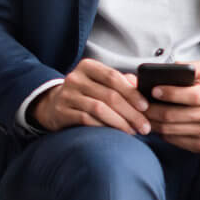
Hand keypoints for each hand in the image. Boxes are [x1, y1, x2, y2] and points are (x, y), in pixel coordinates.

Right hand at [32, 59, 150, 133]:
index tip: (145, 107)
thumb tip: (142, 87)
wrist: (53, 104)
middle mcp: (75, 78)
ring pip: (99, 108)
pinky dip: (104, 127)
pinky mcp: (61, 112)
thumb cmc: (85, 93)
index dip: (131, 92)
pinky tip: (114, 133)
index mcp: (87, 67)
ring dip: (120, 122)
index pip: (113, 77)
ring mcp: (66, 95)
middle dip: (131, 113)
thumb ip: (121, 82)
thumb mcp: (100, 82)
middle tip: (144, 126)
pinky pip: (86, 120)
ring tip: (133, 131)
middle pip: (109, 95)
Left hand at [145, 62, 199, 152]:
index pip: (192, 96)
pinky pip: (174, 140)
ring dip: (152, 122)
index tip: (154, 89)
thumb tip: (165, 69)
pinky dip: (161, 133)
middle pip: (174, 115)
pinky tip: (155, 124)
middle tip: (139, 104)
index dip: (170, 93)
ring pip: (170, 130)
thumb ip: (188, 67)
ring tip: (142, 114)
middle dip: (152, 109)